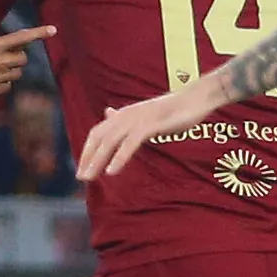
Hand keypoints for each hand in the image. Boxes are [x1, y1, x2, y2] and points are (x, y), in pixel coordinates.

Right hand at [0, 23, 51, 103]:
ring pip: (17, 74)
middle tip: (4, 58)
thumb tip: (16, 43)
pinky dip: (2, 84)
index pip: (20, 37)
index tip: (54, 30)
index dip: (39, 33)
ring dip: (9, 71)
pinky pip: (8, 87)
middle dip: (16, 58)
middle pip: (22, 59)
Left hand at [76, 61, 221, 180]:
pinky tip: (112, 171)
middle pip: (99, 137)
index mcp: (123, 114)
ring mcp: (137, 119)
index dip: (87, 150)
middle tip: (80, 177)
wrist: (196, 99)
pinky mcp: (150, 125)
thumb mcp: (144, 115)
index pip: (97, 133)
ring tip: (90, 177)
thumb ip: (126, 118)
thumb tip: (108, 114)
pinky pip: (130, 143)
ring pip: (110, 141)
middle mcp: (125, 115)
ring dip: (98, 160)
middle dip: (87, 158)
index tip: (81, 168)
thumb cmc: (172, 110)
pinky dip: (119, 157)